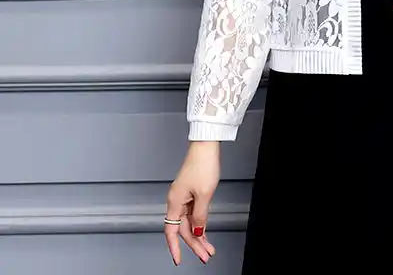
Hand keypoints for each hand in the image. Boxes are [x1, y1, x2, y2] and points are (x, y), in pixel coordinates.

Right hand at [164, 142, 219, 265]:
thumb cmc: (203, 164)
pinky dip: (200, 223)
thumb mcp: (204, 194)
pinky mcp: (191, 192)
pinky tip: (205, 231)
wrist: (206, 146)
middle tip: (205, 255)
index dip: (174, 247)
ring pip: (189, 222)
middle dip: (194, 244)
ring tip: (208, 248)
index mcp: (175, 202)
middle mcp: (176, 200)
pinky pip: (194, 213)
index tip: (179, 259)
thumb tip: (197, 230)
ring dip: (199, 235)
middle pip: (183, 228)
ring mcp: (184, 196)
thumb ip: (200, 215)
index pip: (171, 231)